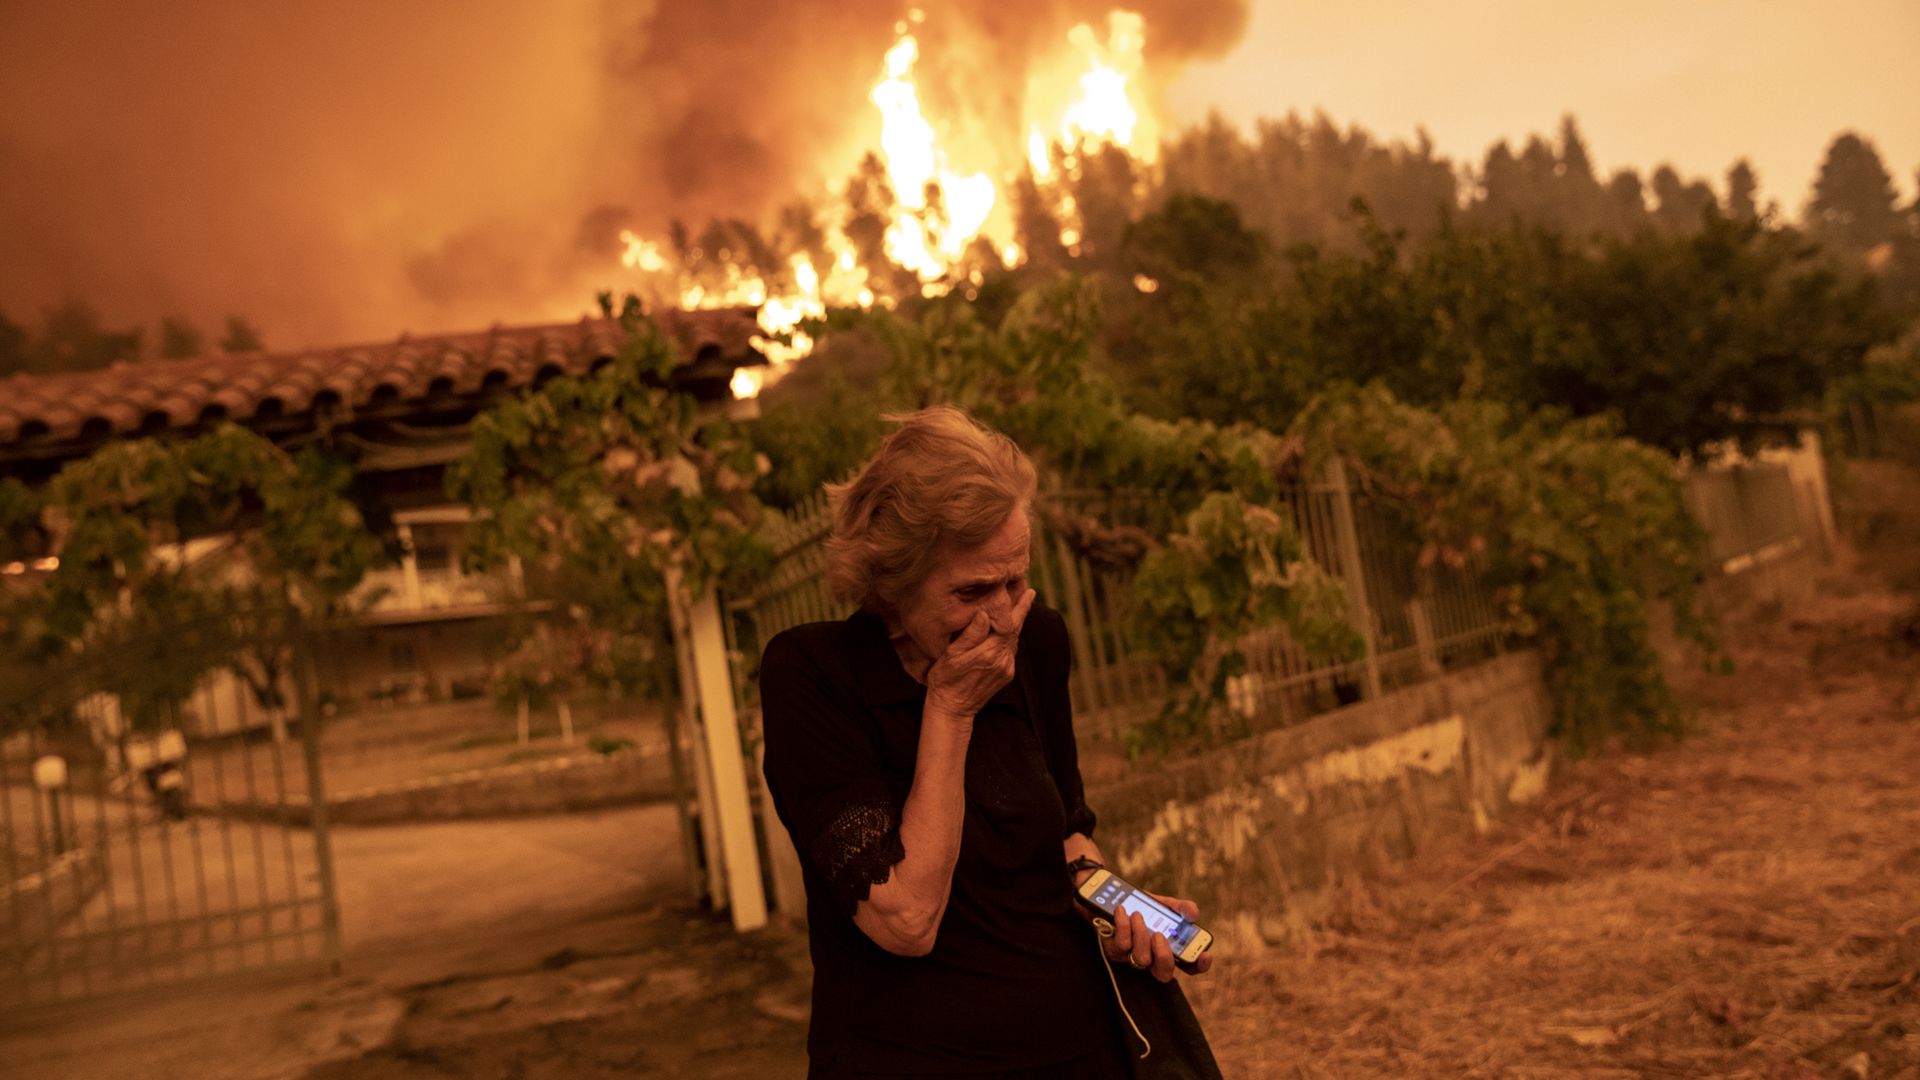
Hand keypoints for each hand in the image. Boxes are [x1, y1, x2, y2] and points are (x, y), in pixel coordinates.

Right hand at [924, 588, 1034, 720]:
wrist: (952, 708)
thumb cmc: (946, 679)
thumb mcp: (952, 654)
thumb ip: (971, 634)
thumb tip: (986, 613)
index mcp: (990, 652)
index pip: (1011, 623)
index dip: (1020, 606)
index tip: (1029, 591)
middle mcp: (1003, 660)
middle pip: (1016, 630)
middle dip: (1022, 610)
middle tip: (1028, 591)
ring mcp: (1006, 669)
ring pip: (1014, 640)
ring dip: (1016, 623)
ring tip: (1019, 606)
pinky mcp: (1006, 675)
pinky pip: (1010, 650)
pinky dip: (1010, 637)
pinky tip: (1006, 630)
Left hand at [1100, 894, 1213, 982]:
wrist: (1113, 899)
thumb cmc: (1143, 907)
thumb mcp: (1164, 904)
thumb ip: (1180, 908)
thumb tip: (1193, 914)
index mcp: (1169, 949)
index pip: (1189, 966)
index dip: (1199, 965)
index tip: (1205, 954)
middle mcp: (1153, 958)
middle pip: (1164, 974)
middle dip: (1164, 956)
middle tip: (1160, 935)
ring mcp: (1133, 957)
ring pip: (1141, 959)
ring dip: (1141, 935)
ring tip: (1137, 915)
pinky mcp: (1114, 950)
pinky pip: (1121, 945)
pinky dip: (1123, 926)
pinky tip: (1122, 911)